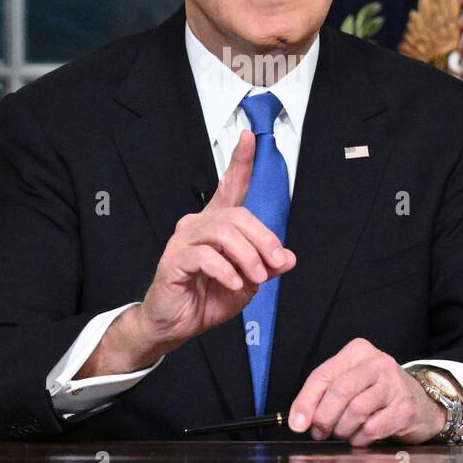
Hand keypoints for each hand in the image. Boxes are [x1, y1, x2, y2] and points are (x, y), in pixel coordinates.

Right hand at [131, 130, 295, 360]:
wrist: (175, 325)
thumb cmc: (206, 299)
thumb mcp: (247, 283)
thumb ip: (265, 267)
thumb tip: (288, 257)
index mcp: (215, 225)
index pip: (229, 186)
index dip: (240, 162)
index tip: (249, 138)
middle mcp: (197, 225)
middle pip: (237, 215)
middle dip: (263, 239)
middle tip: (275, 263)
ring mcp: (182, 241)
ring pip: (223, 232)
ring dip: (247, 256)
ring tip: (255, 278)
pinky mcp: (174, 260)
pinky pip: (204, 255)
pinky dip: (225, 270)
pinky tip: (234, 283)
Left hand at [287, 338, 446, 447]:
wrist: (421, 404)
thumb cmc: (377, 394)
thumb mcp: (350, 384)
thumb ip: (322, 396)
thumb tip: (298, 421)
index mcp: (357, 352)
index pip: (323, 375)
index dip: (306, 402)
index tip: (297, 424)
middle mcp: (377, 363)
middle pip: (339, 391)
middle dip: (324, 418)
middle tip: (320, 432)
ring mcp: (394, 384)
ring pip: (356, 410)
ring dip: (343, 429)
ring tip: (343, 433)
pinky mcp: (405, 408)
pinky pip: (373, 428)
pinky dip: (360, 438)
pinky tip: (360, 437)